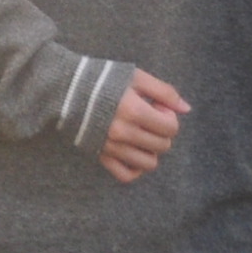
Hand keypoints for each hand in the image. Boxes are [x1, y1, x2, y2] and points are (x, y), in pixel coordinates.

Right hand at [101, 69, 188, 183]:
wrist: (65, 89)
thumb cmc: (102, 79)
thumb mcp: (136, 77)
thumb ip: (164, 92)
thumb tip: (186, 109)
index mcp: (134, 110)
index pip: (170, 128)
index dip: (169, 117)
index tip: (157, 107)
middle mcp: (123, 132)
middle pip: (162, 146)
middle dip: (162, 132)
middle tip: (149, 119)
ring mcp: (111, 147)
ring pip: (149, 163)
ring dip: (152, 150)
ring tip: (142, 135)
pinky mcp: (100, 155)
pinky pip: (126, 175)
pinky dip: (136, 168)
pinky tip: (134, 153)